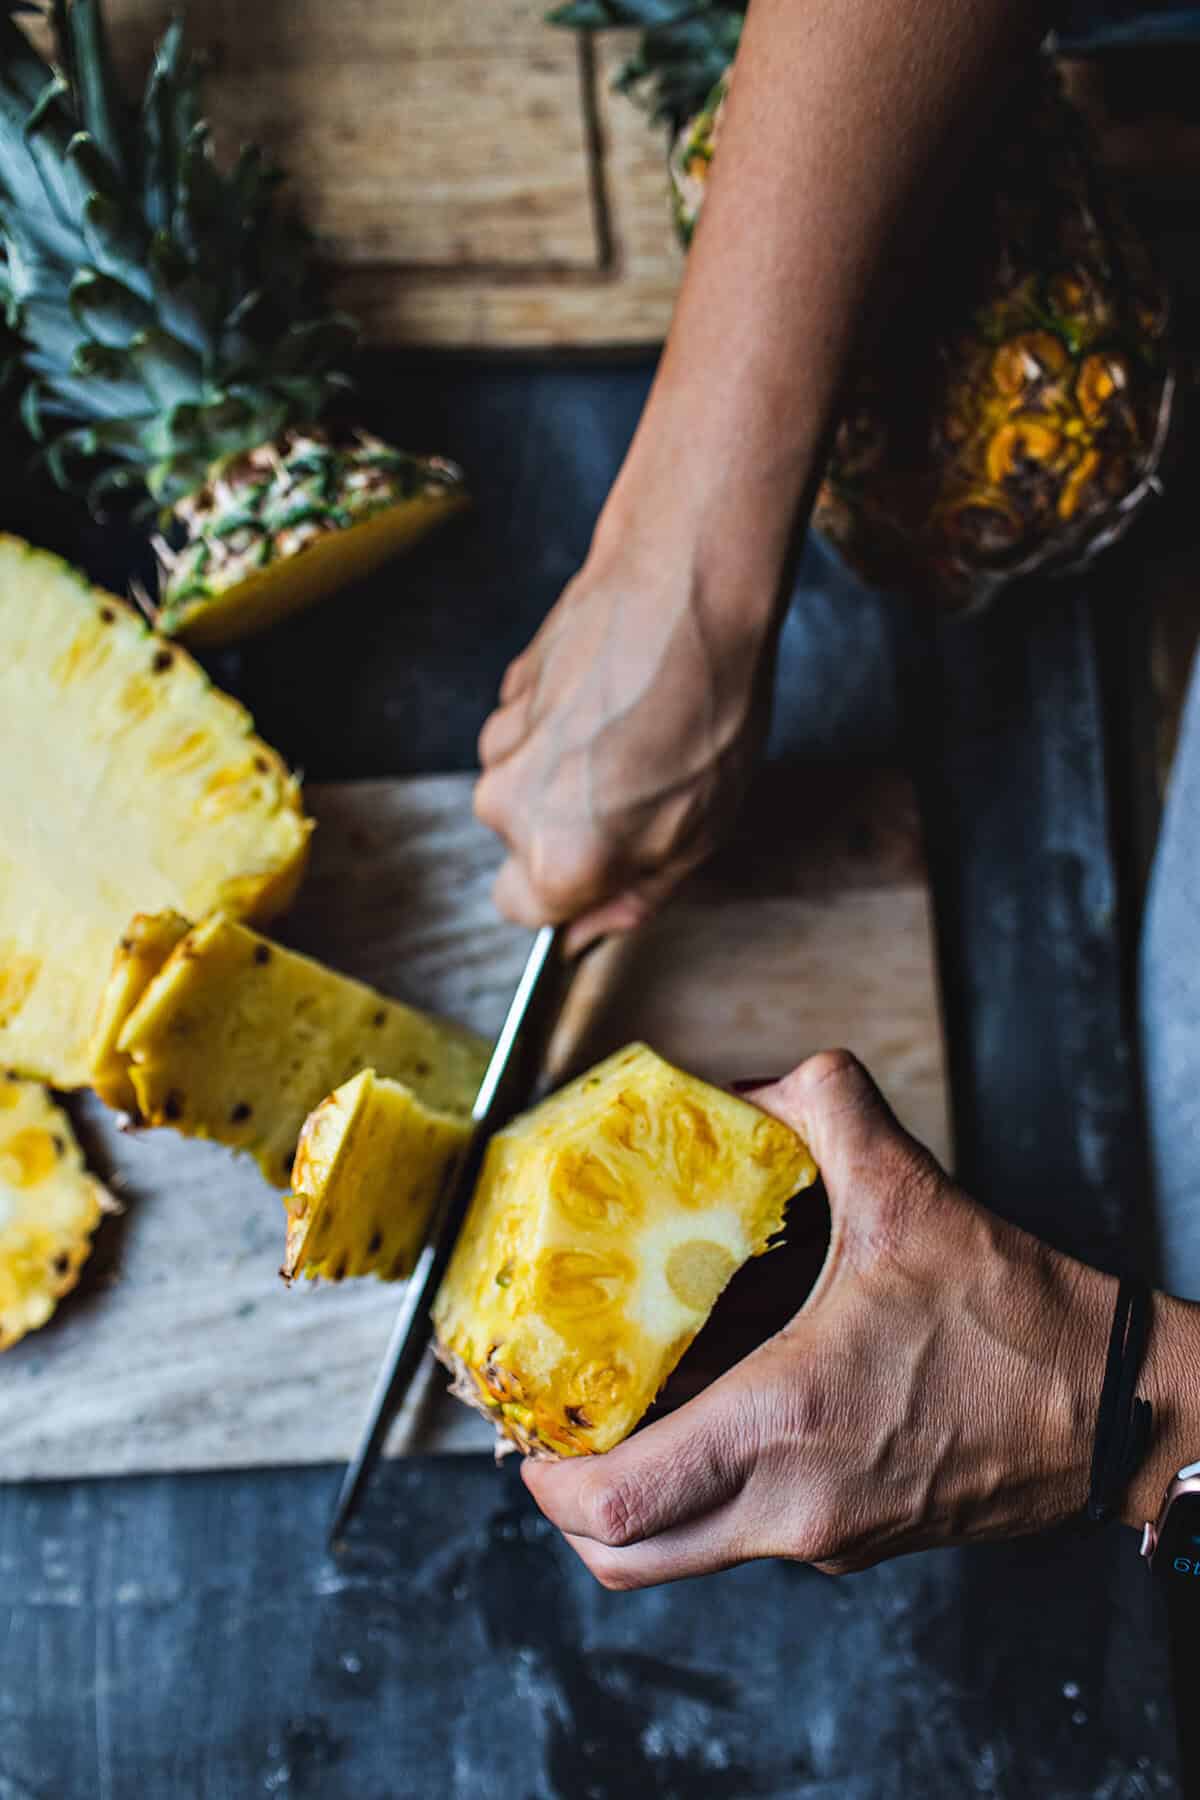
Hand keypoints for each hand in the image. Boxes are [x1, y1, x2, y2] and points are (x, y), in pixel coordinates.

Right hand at [474, 528, 777, 952]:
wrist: (687, 590)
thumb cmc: (707, 712)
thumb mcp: (701, 834)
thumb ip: (636, 897)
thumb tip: (588, 931)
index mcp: (556, 858)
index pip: (521, 910)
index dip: (570, 895)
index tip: (610, 869)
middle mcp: (508, 804)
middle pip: (521, 843)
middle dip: (571, 830)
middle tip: (645, 791)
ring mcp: (501, 739)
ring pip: (524, 783)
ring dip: (569, 774)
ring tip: (638, 735)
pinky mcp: (507, 687)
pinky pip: (530, 731)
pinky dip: (566, 725)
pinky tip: (618, 697)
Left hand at [523, 1050, 1117, 1587]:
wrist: (1114, 1406)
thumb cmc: (1019, 1321)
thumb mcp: (911, 1192)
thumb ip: (826, 1111)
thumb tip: (761, 1082)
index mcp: (786, 1426)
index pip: (618, 1504)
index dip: (545, 1476)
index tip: (523, 1424)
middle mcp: (794, 1506)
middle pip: (627, 1556)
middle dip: (566, 1501)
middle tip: (550, 1429)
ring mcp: (824, 1539)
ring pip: (682, 1551)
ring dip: (634, 1496)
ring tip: (619, 1411)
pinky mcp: (852, 1542)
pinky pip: (741, 1532)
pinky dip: (702, 1488)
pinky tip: (712, 1408)